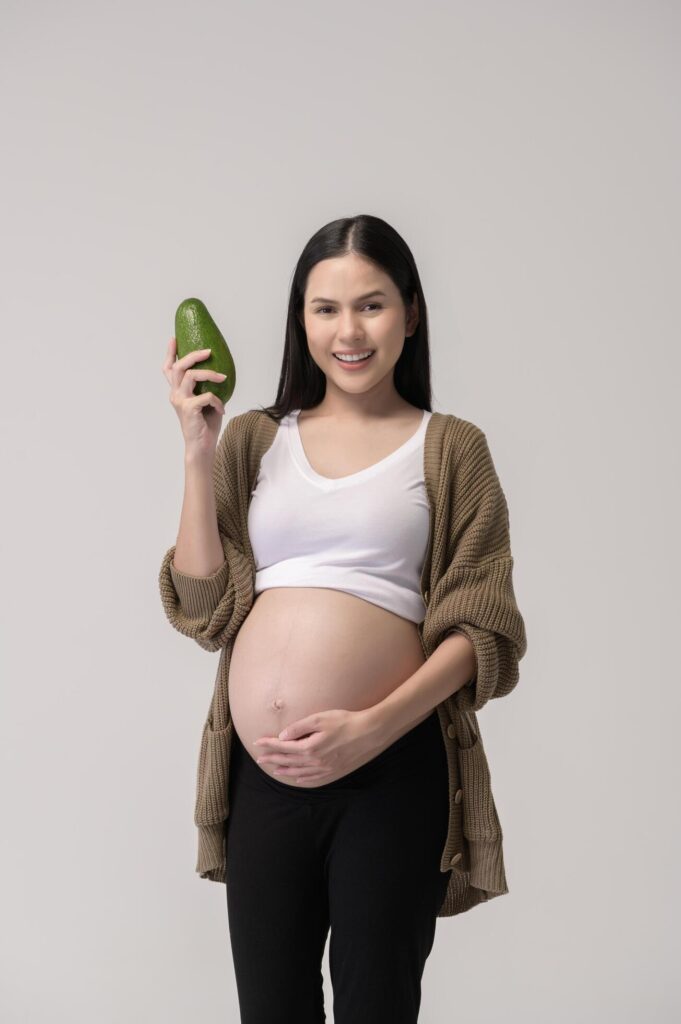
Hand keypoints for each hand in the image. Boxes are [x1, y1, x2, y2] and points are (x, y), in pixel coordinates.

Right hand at [162, 337, 226, 458]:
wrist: (202, 447)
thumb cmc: (205, 425)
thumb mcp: (206, 402)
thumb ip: (206, 388)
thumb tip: (221, 373)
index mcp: (177, 392)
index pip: (169, 369)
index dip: (170, 353)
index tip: (174, 339)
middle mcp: (175, 394)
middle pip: (179, 366)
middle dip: (193, 355)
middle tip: (209, 351)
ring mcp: (181, 401)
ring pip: (191, 375)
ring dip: (210, 374)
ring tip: (223, 377)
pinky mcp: (189, 409)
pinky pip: (206, 396)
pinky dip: (218, 401)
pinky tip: (222, 410)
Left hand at [252, 709, 382, 785]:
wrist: (369, 732)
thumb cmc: (345, 721)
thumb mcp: (320, 719)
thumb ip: (299, 727)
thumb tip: (282, 736)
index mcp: (309, 747)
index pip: (284, 747)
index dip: (269, 745)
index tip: (257, 743)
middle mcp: (315, 761)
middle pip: (289, 760)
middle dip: (273, 758)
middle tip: (260, 759)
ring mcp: (325, 768)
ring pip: (299, 772)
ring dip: (285, 770)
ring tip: (274, 769)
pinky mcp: (334, 770)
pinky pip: (314, 779)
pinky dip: (303, 779)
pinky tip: (298, 779)